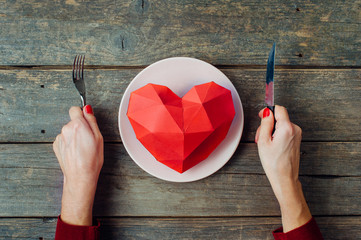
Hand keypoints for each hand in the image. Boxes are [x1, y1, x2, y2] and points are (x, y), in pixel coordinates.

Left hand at [53, 105, 103, 225]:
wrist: (80, 176)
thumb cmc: (91, 159)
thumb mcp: (99, 137)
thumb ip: (91, 120)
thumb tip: (87, 109)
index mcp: (77, 125)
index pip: (75, 109)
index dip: (82, 114)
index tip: (86, 121)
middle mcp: (66, 129)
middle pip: (72, 121)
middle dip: (80, 127)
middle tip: (88, 139)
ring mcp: (60, 138)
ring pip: (68, 131)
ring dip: (74, 136)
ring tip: (82, 148)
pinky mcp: (56, 146)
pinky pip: (64, 140)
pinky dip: (69, 143)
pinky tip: (76, 152)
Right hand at [255, 105, 310, 231]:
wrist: (285, 178)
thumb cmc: (274, 163)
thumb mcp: (263, 141)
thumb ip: (265, 123)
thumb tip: (266, 112)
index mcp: (287, 128)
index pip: (279, 109)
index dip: (268, 111)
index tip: (262, 116)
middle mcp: (295, 129)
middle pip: (279, 118)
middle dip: (268, 124)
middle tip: (260, 137)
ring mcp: (297, 135)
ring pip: (281, 125)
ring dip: (271, 131)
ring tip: (266, 144)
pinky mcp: (296, 140)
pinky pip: (285, 131)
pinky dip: (277, 136)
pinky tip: (272, 146)